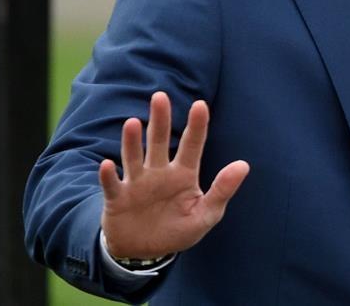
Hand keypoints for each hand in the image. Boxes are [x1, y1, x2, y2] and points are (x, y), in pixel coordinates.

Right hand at [98, 92, 249, 258]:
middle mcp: (159, 173)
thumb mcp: (206, 214)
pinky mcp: (118, 199)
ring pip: (134, 157)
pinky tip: (106, 165)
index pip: (192, 145)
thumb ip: (222, 190)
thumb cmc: (179, 229)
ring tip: (132, 123)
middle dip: (160, 120)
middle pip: (159, 141)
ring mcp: (137, 183)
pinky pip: (112, 185)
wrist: (146, 252)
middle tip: (160, 96)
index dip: (196, 126)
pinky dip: (108, 176)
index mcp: (183, 174)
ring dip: (132, 142)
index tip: (200, 105)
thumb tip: (244, 164)